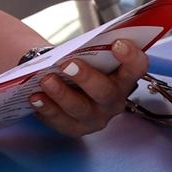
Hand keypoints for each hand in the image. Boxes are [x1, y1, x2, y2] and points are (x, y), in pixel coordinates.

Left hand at [29, 39, 146, 136]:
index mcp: (125, 77)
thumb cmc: (82, 61)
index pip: (136, 67)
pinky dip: (47, 109)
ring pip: (80, 109)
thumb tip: (78, 44)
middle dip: (86, 78)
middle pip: (105, 92)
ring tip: (46, 80)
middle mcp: (114, 101)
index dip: (131, 57)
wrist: (65, 79)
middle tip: (67, 64)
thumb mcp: (92, 52)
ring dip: (62, 94)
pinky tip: (35, 98)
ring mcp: (96, 117)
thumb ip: (93, 46)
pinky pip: (61, 121)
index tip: (117, 43)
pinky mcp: (76, 128)